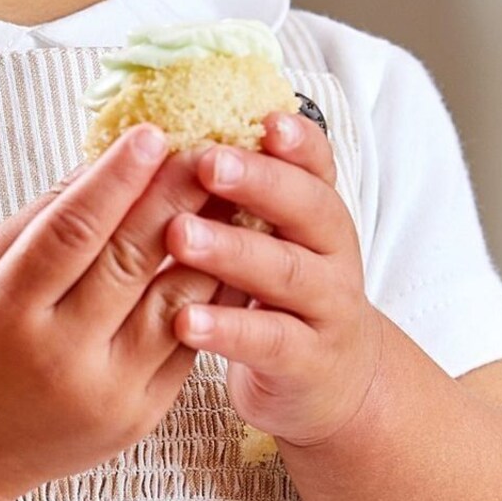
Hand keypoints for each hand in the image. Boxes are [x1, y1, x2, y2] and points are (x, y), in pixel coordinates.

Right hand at [0, 129, 220, 500]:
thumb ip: (42, 218)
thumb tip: (107, 159)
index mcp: (9, 312)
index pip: (73, 232)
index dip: (116, 180)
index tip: (152, 134)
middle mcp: (61, 356)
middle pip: (131, 262)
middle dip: (175, 198)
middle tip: (208, 151)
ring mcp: (107, 393)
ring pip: (176, 303)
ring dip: (210, 244)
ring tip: (230, 197)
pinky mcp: (140, 416)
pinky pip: (189, 343)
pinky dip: (212, 294)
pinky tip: (228, 254)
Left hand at [165, 110, 384, 448]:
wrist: (336, 382)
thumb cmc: (283, 299)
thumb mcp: (273, 239)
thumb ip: (240, 196)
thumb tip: (166, 137)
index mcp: (318, 214)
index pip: (317, 166)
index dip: (297, 141)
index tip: (263, 117)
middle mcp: (332, 253)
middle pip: (307, 208)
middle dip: (259, 182)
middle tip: (207, 162)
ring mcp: (327, 308)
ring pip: (287, 272)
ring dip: (232, 250)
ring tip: (179, 234)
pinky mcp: (309, 361)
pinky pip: (271, 341)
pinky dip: (229, 330)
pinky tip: (185, 321)